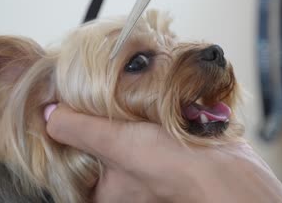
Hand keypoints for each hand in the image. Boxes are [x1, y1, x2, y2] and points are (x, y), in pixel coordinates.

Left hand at [45, 104, 281, 202]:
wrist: (232, 174)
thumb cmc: (176, 170)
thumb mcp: (118, 145)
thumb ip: (80, 129)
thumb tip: (49, 114)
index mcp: (106, 192)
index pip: (73, 161)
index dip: (69, 133)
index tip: (66, 106)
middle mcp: (125, 183)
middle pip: (101, 141)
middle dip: (101, 116)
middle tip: (95, 91)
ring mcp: (147, 165)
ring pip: (126, 129)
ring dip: (126, 108)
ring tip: (123, 89)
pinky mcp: (167, 150)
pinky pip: (148, 125)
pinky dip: (148, 109)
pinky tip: (148, 95)